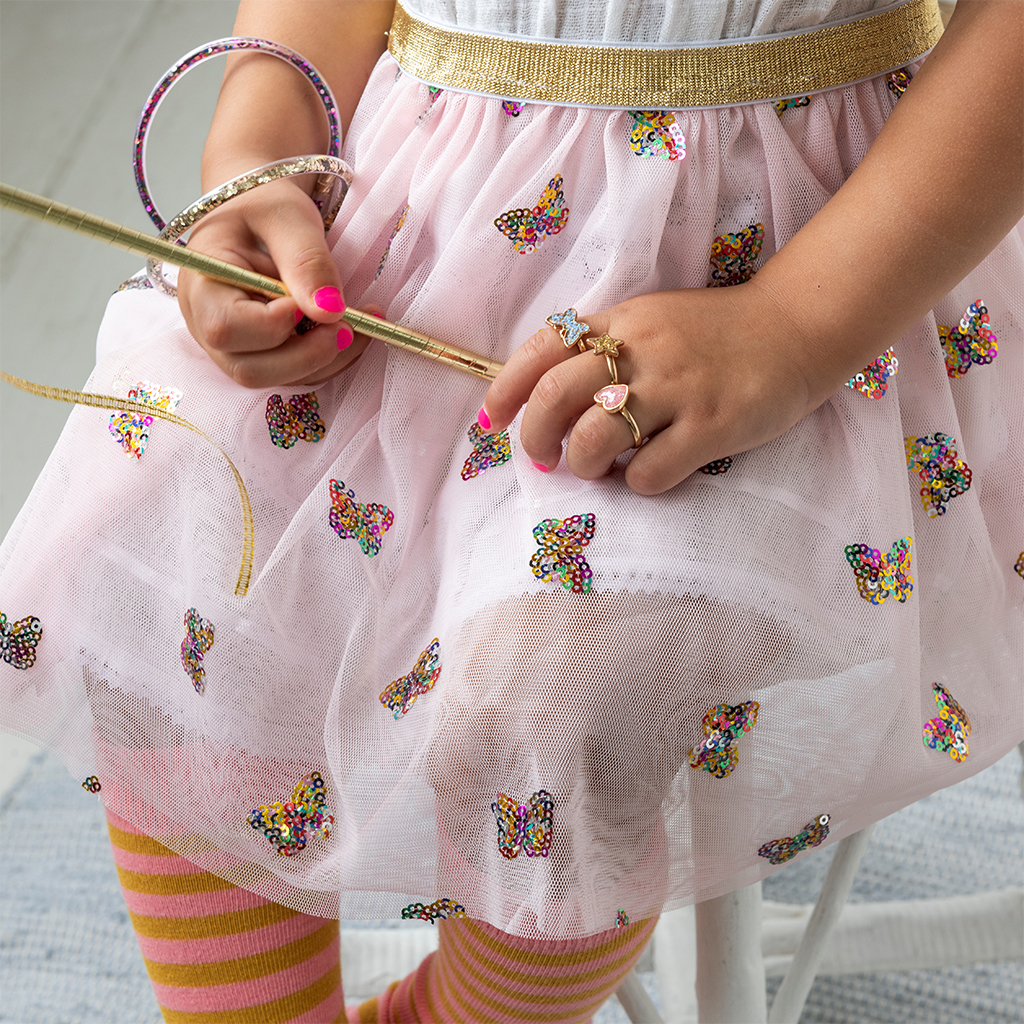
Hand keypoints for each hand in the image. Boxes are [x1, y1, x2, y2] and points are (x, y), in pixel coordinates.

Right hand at [176, 177, 379, 387]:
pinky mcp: (261, 354)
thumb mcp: (287, 217)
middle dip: (307, 355)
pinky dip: (330, 360)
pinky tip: (354, 331)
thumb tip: (330, 311)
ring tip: (360, 325)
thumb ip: (306, 260)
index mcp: (202, 283)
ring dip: (326, 361)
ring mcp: (234, 346)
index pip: (227, 327)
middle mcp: (208, 324)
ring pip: (277, 379)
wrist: (261, 213)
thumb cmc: (264, 206)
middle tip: (347, 326)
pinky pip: (296, 374)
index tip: (311, 302)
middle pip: (250, 369)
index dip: (275, 325)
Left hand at [481, 284, 836, 495]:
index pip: (542, 347)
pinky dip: (638, 484)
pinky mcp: (712, 425)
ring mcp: (677, 388)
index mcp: (621, 320)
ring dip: (584, 465)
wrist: (795, 327)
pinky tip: (650, 474)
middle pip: (555, 397)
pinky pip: (651, 472)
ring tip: (599, 469)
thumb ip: (603, 348)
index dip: (506, 386)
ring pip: (594, 438)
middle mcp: (642, 350)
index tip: (495, 419)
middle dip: (536, 438)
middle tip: (545, 459)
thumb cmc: (715, 334)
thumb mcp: (651, 321)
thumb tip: (548, 399)